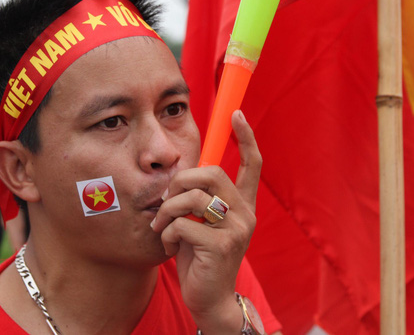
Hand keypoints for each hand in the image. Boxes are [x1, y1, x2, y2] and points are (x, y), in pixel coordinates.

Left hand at [151, 110, 261, 333]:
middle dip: (179, 181)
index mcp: (243, 205)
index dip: (246, 138)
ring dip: (166, 211)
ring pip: (192, 198)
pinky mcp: (222, 246)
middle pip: (212, 173)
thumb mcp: (200, 223)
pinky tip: (168, 246)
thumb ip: (197, 199)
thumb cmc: (199, 257)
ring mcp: (237, 230)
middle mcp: (246, 214)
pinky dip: (166, 233)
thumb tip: (180, 174)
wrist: (209, 298)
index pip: (252, 165)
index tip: (236, 115)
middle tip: (165, 202)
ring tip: (160, 227)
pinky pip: (183, 224)